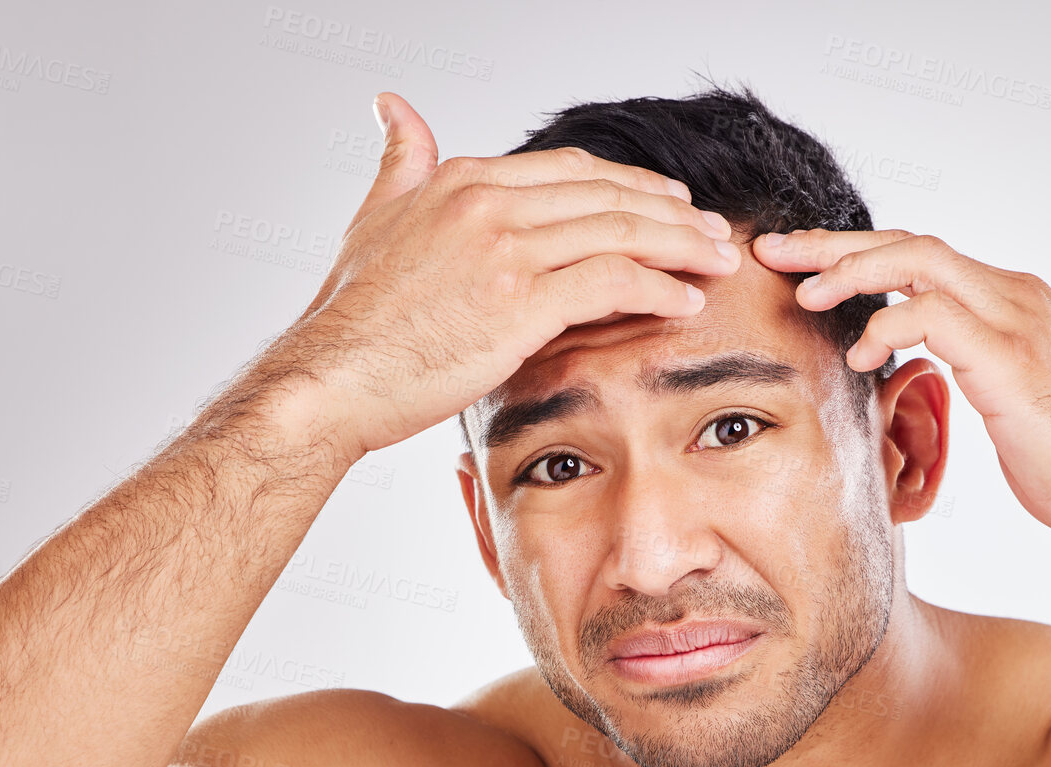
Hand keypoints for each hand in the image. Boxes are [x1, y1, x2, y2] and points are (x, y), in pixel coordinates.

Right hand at [261, 92, 741, 458]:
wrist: (332, 376)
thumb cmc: (353, 315)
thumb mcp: (376, 215)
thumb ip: (401, 160)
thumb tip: (392, 106)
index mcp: (464, 180)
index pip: (574, 170)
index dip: (631, 186)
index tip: (669, 204)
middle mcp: (489, 203)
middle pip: (609, 195)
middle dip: (672, 212)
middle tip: (714, 232)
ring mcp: (507, 250)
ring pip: (621, 232)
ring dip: (682, 246)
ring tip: (718, 262)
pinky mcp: (521, 302)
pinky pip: (613, 282)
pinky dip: (659, 288)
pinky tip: (686, 301)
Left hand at [754, 229, 1050, 559]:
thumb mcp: (1009, 399)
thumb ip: (966, 367)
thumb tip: (915, 370)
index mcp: (1012, 302)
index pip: (921, 256)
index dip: (857, 255)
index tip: (802, 266)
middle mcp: (1015, 295)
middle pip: (910, 243)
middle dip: (833, 244)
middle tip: (772, 249)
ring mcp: (1016, 321)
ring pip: (917, 261)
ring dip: (849, 271)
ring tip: (802, 294)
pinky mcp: (1010, 359)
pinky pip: (933, 315)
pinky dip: (886, 324)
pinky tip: (858, 353)